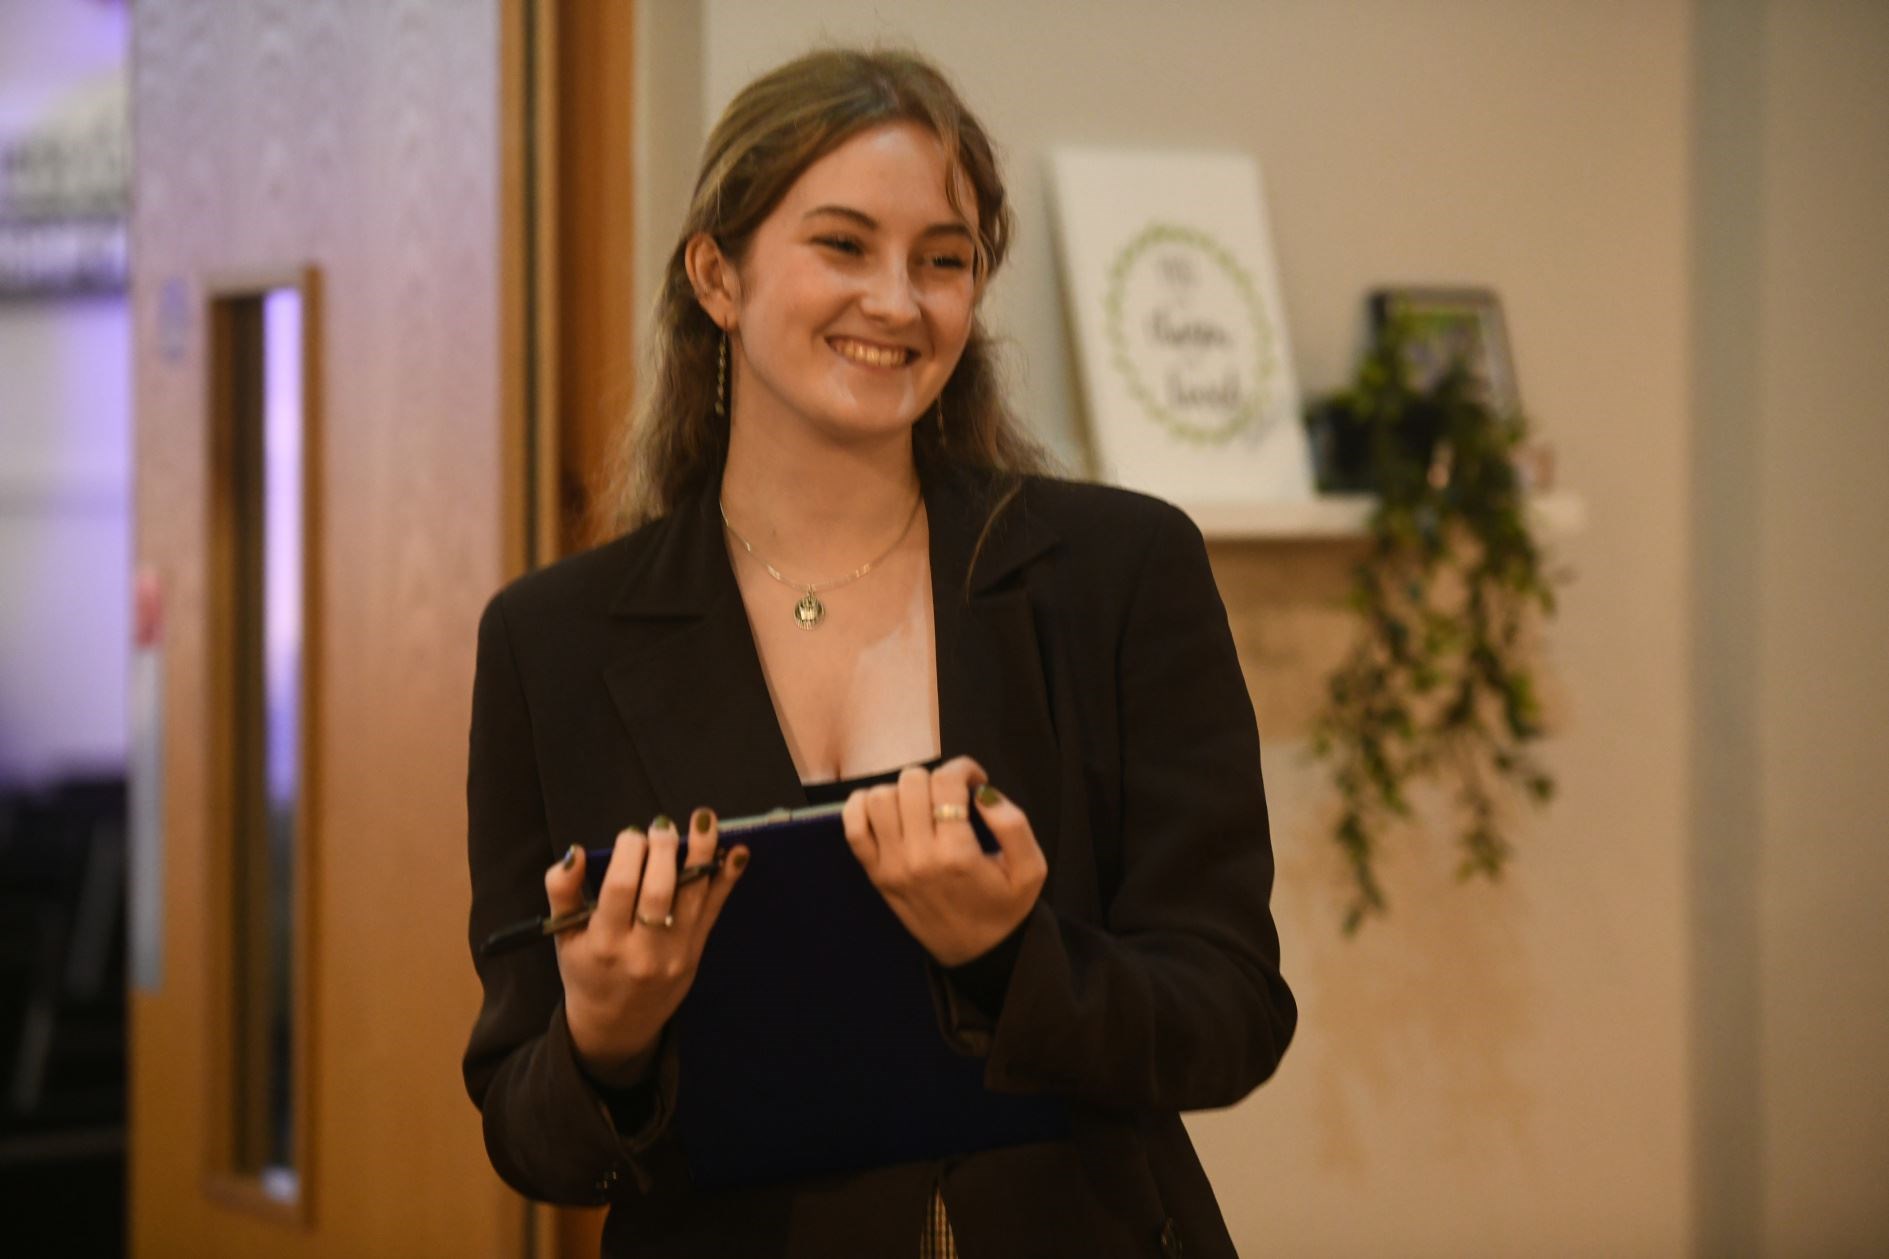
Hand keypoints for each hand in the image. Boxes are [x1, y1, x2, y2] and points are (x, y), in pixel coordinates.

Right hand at [544, 810, 747, 1082]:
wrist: (618, 1023)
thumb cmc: (587, 970)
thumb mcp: (564, 935)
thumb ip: (563, 892)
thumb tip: (575, 852)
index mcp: (604, 944)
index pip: (621, 889)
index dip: (629, 853)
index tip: (631, 835)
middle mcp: (643, 950)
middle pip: (660, 890)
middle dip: (664, 849)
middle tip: (661, 826)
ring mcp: (676, 952)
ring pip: (693, 896)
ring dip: (703, 853)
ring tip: (704, 819)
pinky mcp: (697, 951)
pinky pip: (715, 910)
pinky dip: (727, 879)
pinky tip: (737, 852)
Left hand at [842, 756, 1046, 966]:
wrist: (977, 953)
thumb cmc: (1005, 908)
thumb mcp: (1031, 869)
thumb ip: (1014, 824)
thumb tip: (982, 791)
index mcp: (957, 854)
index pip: (946, 782)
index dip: (963, 768)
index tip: (974, 780)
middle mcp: (918, 857)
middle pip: (911, 783)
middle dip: (935, 778)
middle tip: (950, 796)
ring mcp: (890, 866)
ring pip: (880, 798)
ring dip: (902, 792)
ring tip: (922, 805)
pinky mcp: (875, 874)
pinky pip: (853, 826)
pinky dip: (863, 807)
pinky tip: (890, 810)